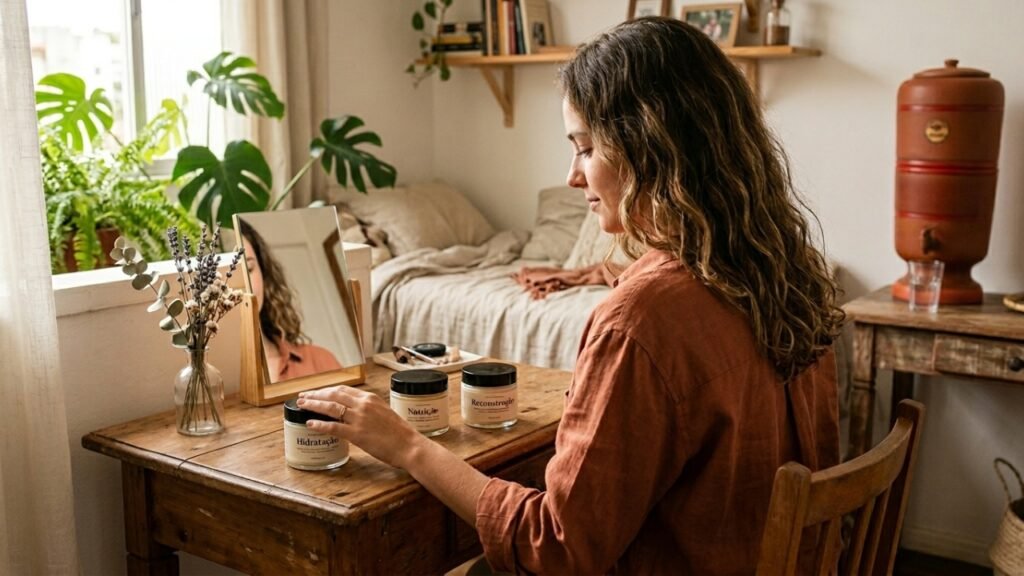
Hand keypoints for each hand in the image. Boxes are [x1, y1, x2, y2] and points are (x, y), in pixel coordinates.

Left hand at [296, 385, 423, 468]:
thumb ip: (369, 409)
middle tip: (302, 397)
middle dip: (316, 395)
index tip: (316, 392)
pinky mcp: (357, 434)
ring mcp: (359, 419)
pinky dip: (320, 424)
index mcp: (370, 398)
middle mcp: (363, 405)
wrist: (410, 445)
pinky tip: (311, 424)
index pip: (343, 389)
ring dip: (314, 405)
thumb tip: (354, 411)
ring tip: (302, 406)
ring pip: (330, 408)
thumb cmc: (400, 433)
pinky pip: (334, 427)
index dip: (326, 390)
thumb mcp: (384, 412)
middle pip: (333, 395)